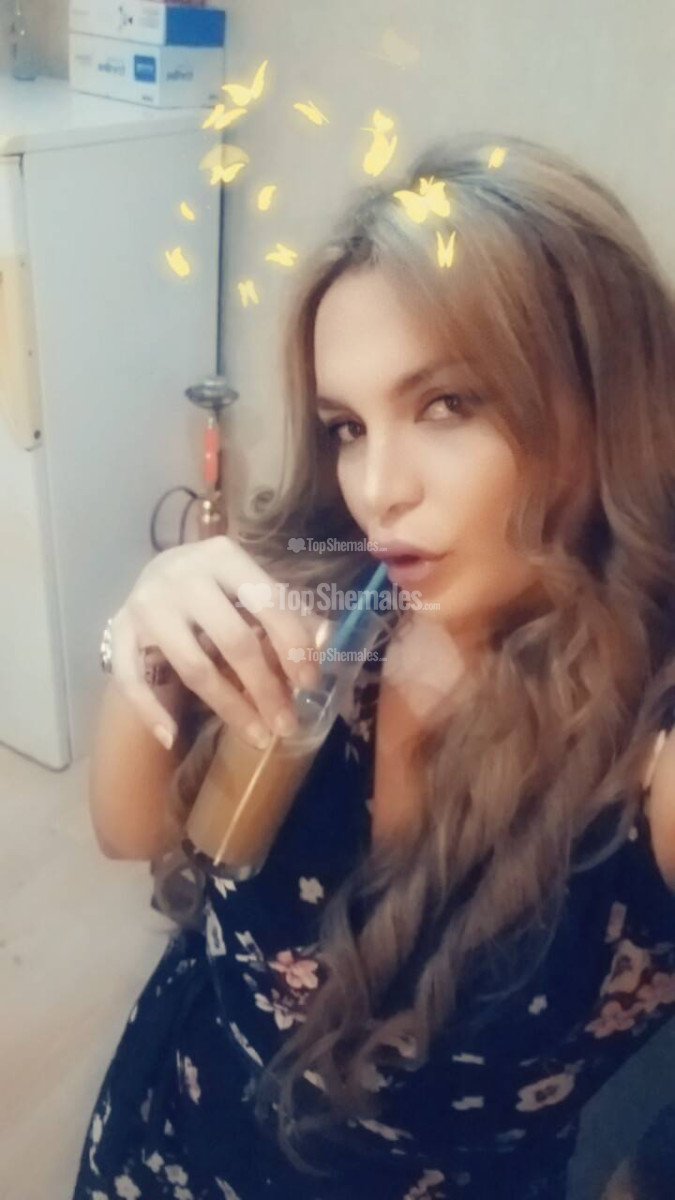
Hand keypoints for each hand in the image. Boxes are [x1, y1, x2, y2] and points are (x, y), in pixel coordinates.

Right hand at [108, 536, 323, 747]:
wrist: (152, 576)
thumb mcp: (250, 587)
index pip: (269, 603)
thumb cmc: (217, 586)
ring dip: (229, 708)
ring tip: (257, 736)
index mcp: (223, 555)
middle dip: (265, 687)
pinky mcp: (119, 630)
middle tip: (287, 724)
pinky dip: (150, 711)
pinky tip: (171, 737)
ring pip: (193, 666)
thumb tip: (326, 637)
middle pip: (233, 640)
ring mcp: (147, 603)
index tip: (309, 684)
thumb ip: (287, 611)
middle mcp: (182, 574)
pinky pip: (132, 678)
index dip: (293, 646)